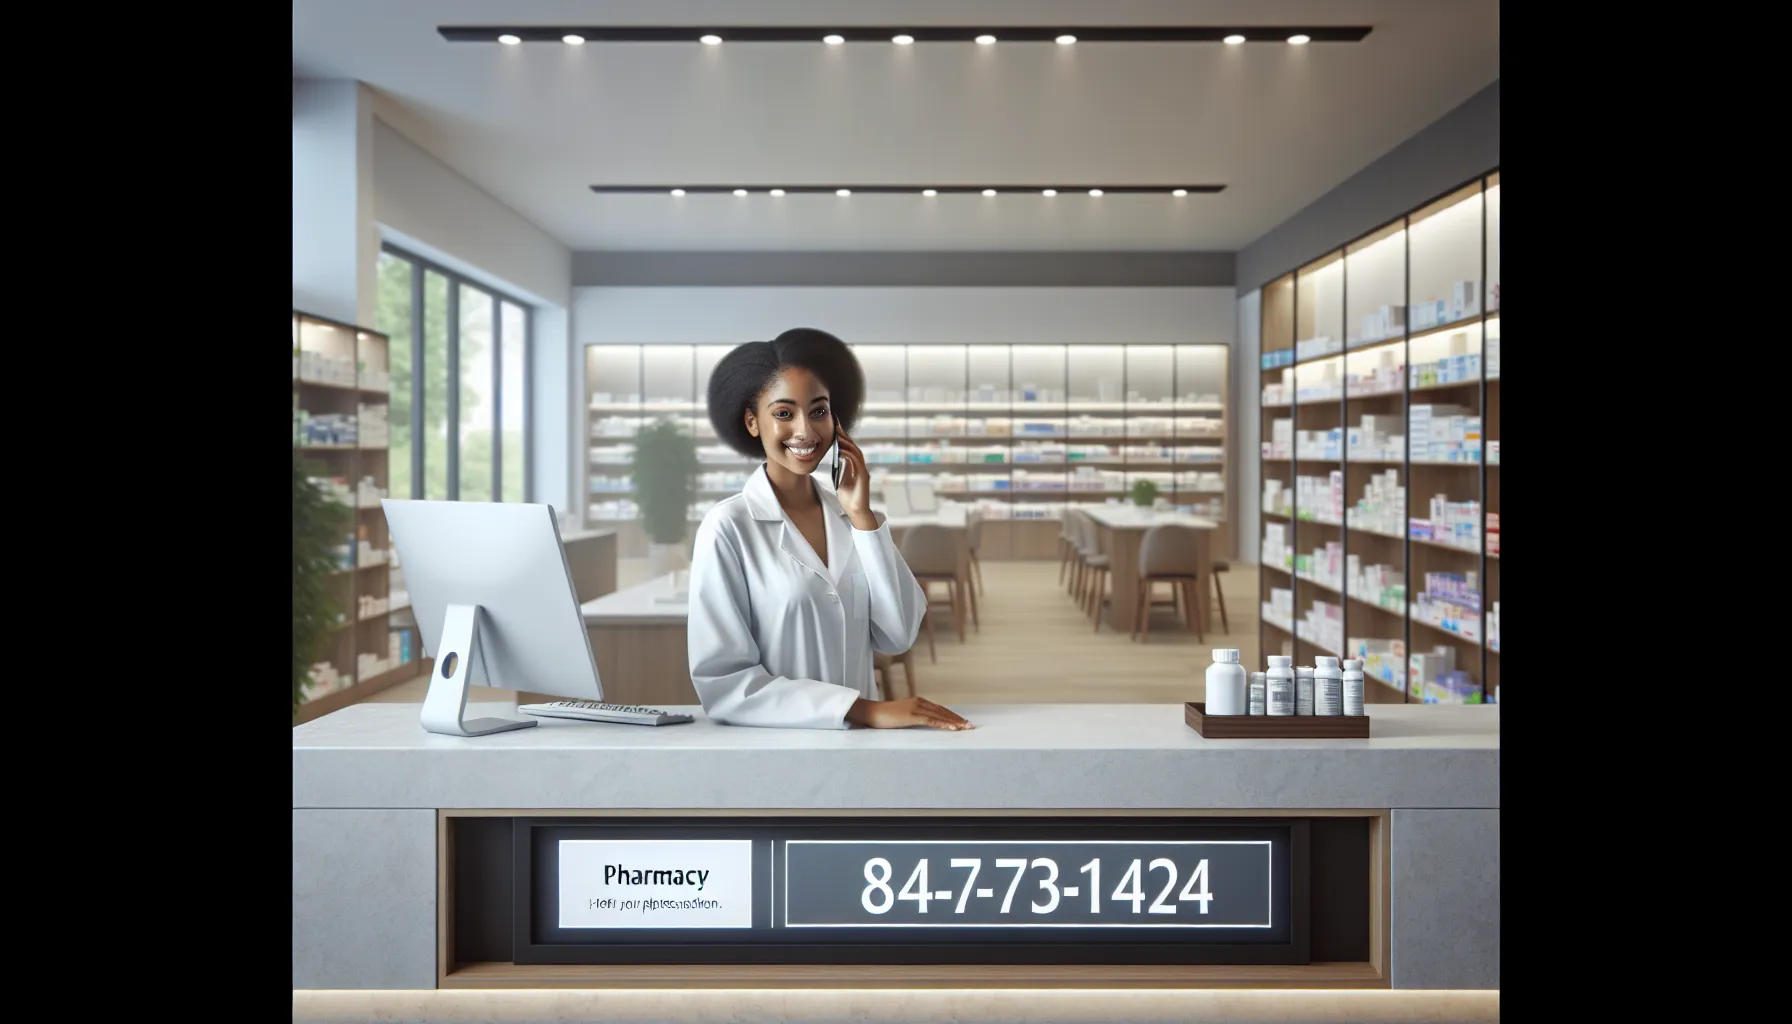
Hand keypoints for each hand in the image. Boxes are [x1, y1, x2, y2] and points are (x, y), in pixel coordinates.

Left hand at [834, 427, 874, 524]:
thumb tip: (836, 457)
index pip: (850, 448)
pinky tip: (841, 450)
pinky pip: (856, 462)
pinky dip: (849, 454)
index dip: (844, 438)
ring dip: (847, 442)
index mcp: (856, 466)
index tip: (835, 428)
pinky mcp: (863, 477)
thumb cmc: (849, 497)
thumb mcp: (842, 480)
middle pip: (854, 446)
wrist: (856, 511)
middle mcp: (861, 466)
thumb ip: (842, 468)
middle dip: (845, 435)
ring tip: (838, 435)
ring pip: (856, 452)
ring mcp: (863, 471)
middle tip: (836, 425)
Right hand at [846, 697, 973, 730]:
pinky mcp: (912, 715)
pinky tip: (953, 728)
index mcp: (918, 701)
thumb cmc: (884, 716)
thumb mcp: (902, 716)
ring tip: (966, 728)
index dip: (952, 715)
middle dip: (957, 719)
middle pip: (943, 711)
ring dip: (955, 722)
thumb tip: (923, 724)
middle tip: (970, 726)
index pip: (940, 709)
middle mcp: (919, 702)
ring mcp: (916, 708)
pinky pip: (932, 720)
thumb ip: (913, 717)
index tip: (963, 721)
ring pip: (940, 715)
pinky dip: (944, 724)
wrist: (871, 713)